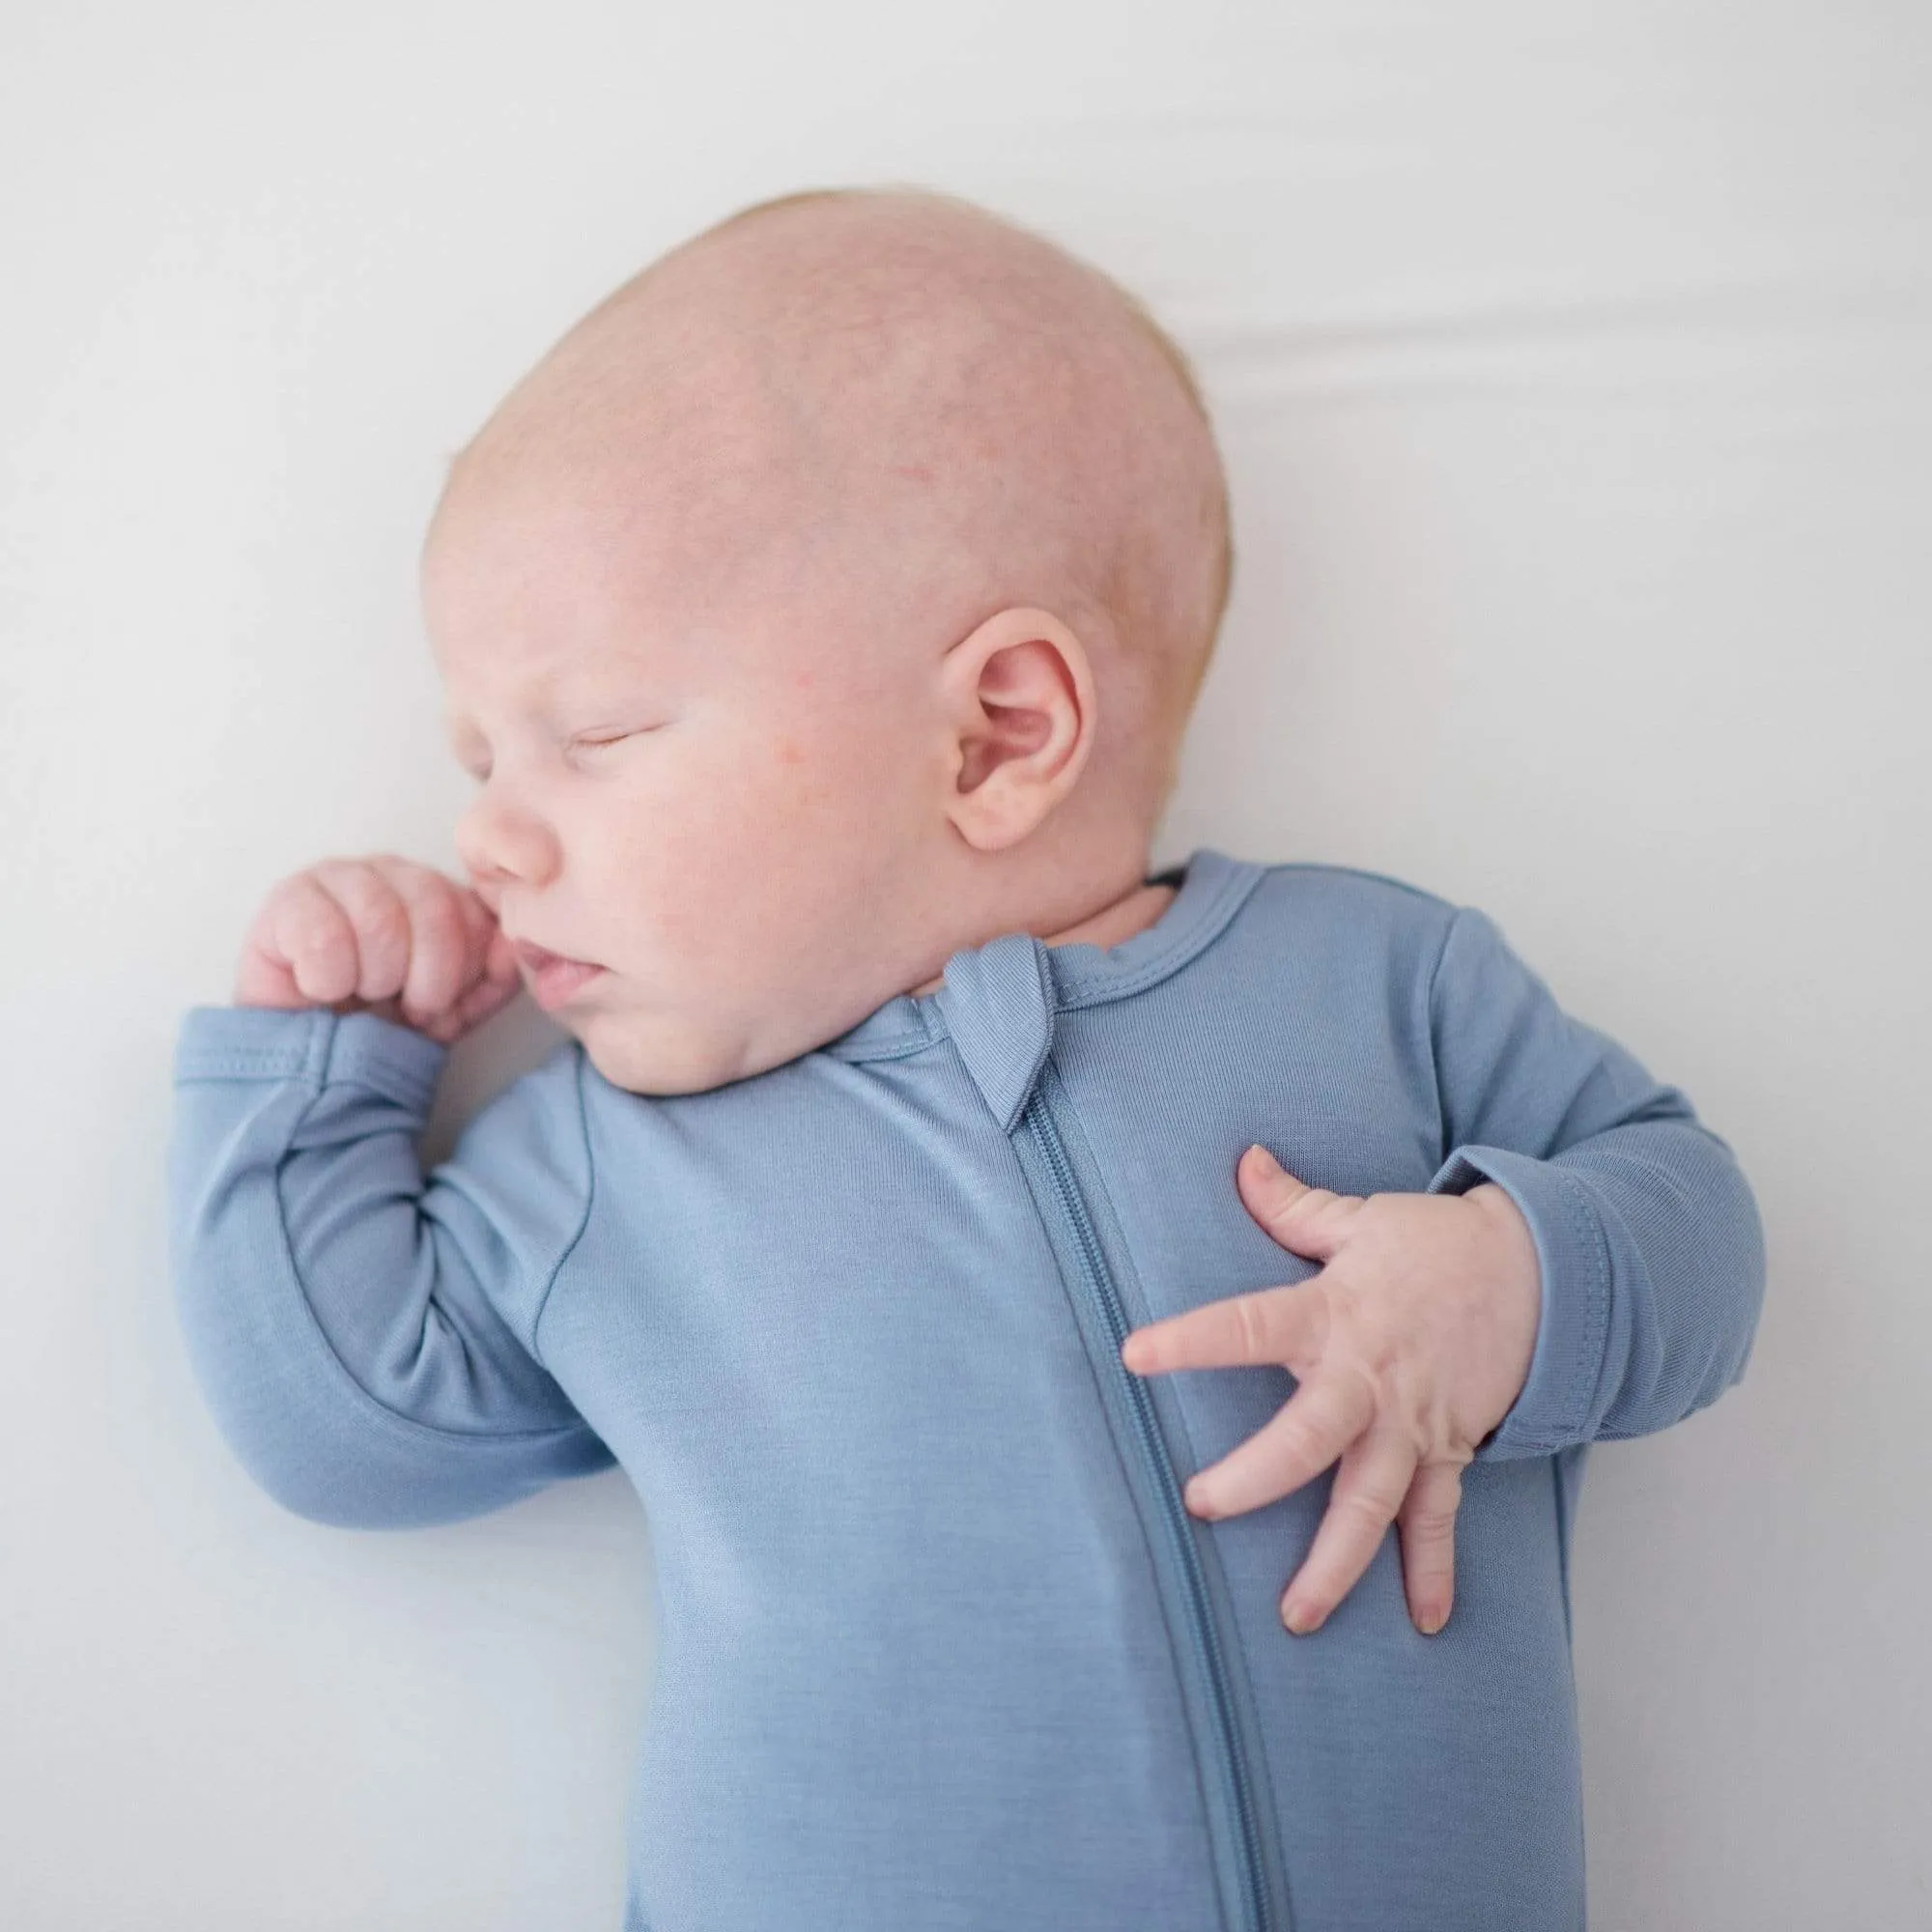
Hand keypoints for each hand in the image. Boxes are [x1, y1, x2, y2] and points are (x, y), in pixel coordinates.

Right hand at [234, 854, 521, 1046]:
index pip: (476, 913)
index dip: (462, 971)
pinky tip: (320, 990)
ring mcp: (338, 876)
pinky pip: (324, 938)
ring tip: (360, 995)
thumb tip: (509, 948)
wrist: (310, 1053)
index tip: (438, 1005)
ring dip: (374, 980)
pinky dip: (328, 981)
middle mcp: (393, 870)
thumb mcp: (456, 1007)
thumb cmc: (386, 1022)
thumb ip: (494, 975)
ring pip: (380, 920)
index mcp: (440, 889)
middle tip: (402, 1008)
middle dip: (425, 980)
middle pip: (434, 909)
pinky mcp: (287, 899)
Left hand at [1119, 1144, 1540, 1638]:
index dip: (1191, 1340)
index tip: (1135, 1355)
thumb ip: (1293, 1204)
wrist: (1541, 1271)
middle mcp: (1369, 1379)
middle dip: (1256, 1479)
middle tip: (1203, 1507)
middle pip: (1309, 1439)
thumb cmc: (1436, 1245)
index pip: (1248, 1326)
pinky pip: (1437, 1520)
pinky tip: (1426, 1622)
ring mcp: (1411, 1425)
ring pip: (1370, 1503)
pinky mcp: (1449, 1452)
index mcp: (1334, 1314)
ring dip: (1335, 1564)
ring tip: (1296, 1616)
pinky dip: (1434, 1571)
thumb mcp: (1360, 1217)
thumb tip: (1242, 1161)